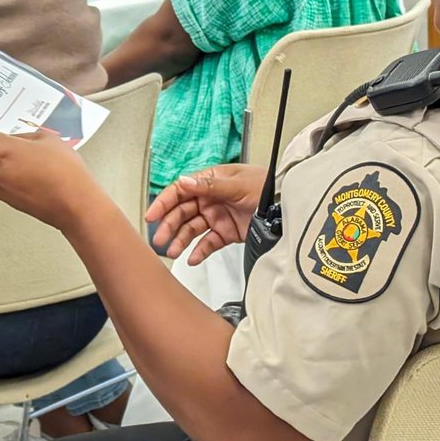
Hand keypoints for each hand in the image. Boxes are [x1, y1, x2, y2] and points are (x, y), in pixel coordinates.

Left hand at [0, 103, 104, 232]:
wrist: (76, 206)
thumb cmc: (64, 170)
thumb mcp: (46, 138)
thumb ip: (25, 135)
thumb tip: (18, 140)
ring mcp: (0, 187)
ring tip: (18, 144)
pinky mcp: (9, 199)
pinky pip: (1, 176)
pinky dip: (8, 167)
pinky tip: (27, 164)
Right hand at [146, 164, 266, 263]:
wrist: (287, 205)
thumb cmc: (265, 186)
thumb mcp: (236, 184)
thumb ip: (209, 186)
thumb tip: (183, 182)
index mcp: (208, 182)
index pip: (179, 192)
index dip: (163, 203)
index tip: (152, 216)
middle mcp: (209, 199)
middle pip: (182, 213)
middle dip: (169, 226)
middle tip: (160, 239)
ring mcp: (216, 217)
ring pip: (192, 230)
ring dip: (181, 240)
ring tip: (173, 252)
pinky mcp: (226, 233)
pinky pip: (208, 243)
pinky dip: (199, 251)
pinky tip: (192, 258)